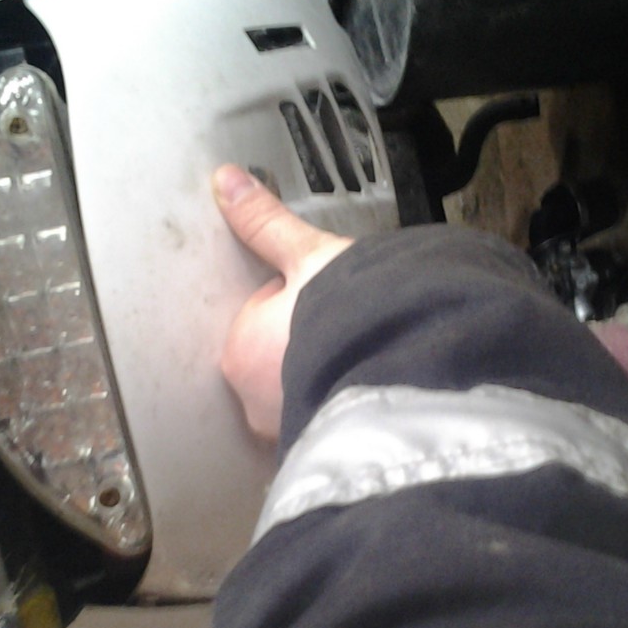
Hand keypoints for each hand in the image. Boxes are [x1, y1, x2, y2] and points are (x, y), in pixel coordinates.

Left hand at [214, 164, 352, 441]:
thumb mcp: (309, 256)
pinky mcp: (322, 448)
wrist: (401, 371)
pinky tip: (371, 398)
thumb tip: (225, 180)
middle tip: (350, 326)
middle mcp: (253, 401)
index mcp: (241, 350)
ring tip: (367, 362)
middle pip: (279, 360)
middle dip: (308, 344)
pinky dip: (343, 413)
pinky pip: (327, 424)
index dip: (299, 301)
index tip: (328, 296)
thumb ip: (266, 224)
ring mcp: (287, 432)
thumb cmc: (348, 314)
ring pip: (304, 395)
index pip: (262, 317)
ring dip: (328, 380)